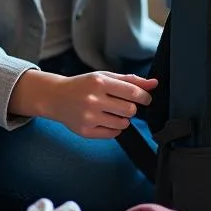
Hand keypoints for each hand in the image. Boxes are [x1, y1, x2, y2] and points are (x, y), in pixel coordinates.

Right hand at [38, 71, 157, 138]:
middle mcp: (93, 100)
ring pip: (124, 123)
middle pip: (130, 110)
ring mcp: (89, 117)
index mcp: (99, 83)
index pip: (132, 92)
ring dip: (123, 118)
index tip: (145, 98)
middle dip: (131, 108)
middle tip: (121, 104)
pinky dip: (114, 128)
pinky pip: (114, 134)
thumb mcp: (104, 77)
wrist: (55, 97)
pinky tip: (104, 119)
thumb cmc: (83, 85)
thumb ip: (130, 80)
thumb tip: (154, 84)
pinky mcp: (86, 131)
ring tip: (111, 112)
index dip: (144, 96)